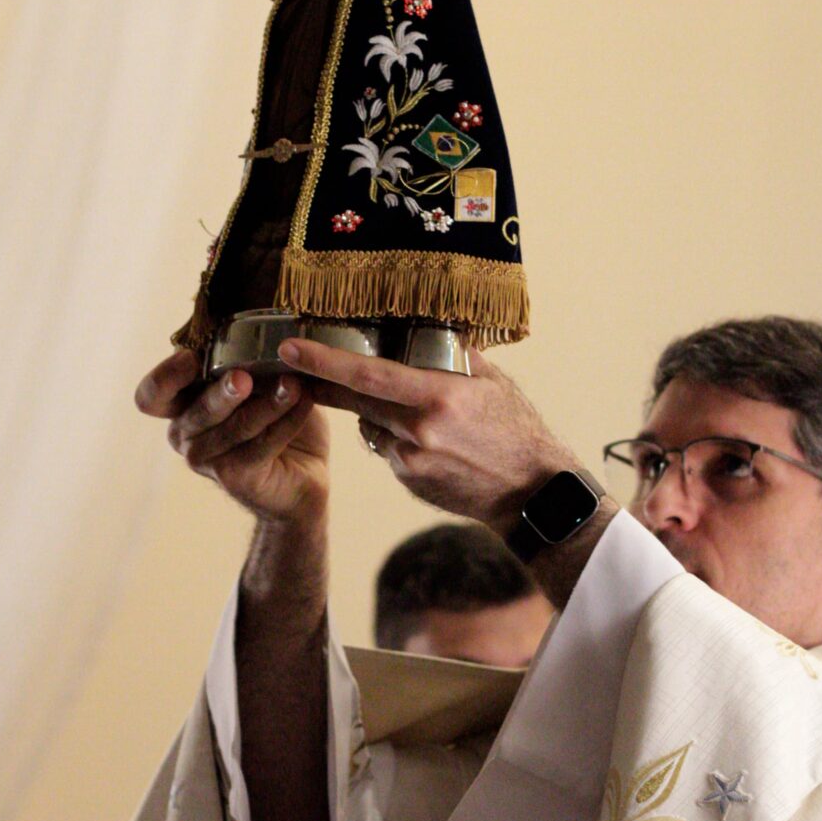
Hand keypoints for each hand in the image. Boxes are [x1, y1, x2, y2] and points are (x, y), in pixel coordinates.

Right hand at [134, 350, 329, 525]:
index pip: (152, 395)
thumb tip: (265, 329)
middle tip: (245, 378)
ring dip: (268, 404)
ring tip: (294, 386)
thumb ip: (251, 360)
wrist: (302, 475)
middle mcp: (185, 434)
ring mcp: (206, 460)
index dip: (166, 376)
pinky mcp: (233, 478)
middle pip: (197, 411)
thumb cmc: (276, 420)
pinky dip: (285, 422)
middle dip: (223, 393)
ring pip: (234, 428)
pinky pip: (260, 446)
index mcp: (181, 406)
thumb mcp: (261, 383)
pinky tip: (304, 404)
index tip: (192, 358)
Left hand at [272, 337, 573, 531]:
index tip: (291, 349)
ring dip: (373, 411)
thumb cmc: (516, 429)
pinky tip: (429, 440)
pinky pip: (387, 449)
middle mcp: (418, 430)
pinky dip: (394, 437)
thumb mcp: (492, 382)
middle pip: (355, 400)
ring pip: (370, 425)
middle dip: (323, 382)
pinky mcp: (409, 480)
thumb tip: (425, 327)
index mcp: (438, 397)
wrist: (530, 492)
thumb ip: (455, 355)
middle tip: (297, 364)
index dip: (324, 361)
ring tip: (414, 410)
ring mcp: (410, 461)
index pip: (367, 375)